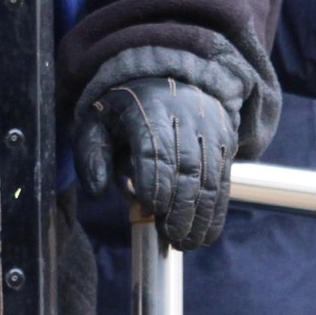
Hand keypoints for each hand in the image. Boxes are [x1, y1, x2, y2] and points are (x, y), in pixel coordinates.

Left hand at [75, 77, 237, 250]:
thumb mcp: (97, 120)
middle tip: (169, 237)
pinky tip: (204, 234)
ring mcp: (209, 128)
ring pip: (210, 177)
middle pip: (188, 167)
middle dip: (180, 208)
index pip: (155, 147)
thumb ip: (91, 155)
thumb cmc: (125, 106)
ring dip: (199, 215)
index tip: (150, 209)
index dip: (155, 181)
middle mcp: (184, 115)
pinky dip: (216, 211)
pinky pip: (223, 180)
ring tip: (185, 242)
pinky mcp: (224, 140)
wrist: (169, 71)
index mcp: (146, 108)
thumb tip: (97, 192)